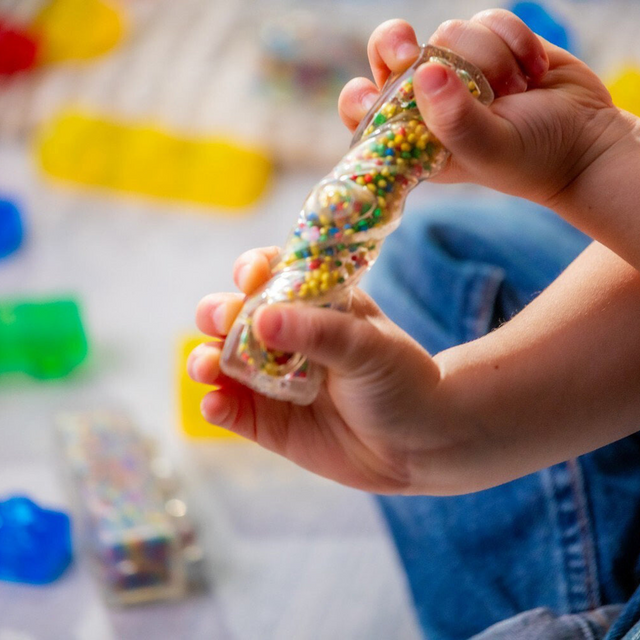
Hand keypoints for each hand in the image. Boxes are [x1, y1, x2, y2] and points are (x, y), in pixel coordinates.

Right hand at [188, 246, 473, 494]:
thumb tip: (262, 318)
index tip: (251, 277)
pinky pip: (231, 409)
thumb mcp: (367, 348)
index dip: (252, 270)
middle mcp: (285, 338)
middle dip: (217, 314)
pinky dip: (215, 404)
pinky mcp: (267, 421)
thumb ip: (318, 332)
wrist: (421, 443)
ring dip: (204, 359)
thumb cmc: (401, 381)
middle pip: (233, 316)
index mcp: (312, 304)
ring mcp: (271, 380)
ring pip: (222, 362)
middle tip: (222, 323)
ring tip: (206, 366)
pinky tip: (214, 404)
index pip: (270, 275)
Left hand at [339, 10, 633, 206]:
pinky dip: (514, 39)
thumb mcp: (490, 149)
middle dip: (396, 43)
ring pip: (448, 33)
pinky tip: (533, 71)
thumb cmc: (531, 159)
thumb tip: (425, 72)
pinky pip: (486, 19)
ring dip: (487, 58)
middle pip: (388, 52)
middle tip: (411, 51)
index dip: (358, 96)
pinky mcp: (490, 43)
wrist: (585, 140)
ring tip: (515, 91)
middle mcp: (428, 100)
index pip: (363, 109)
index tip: (374, 94)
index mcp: (413, 136)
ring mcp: (457, 68)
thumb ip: (455, 120)